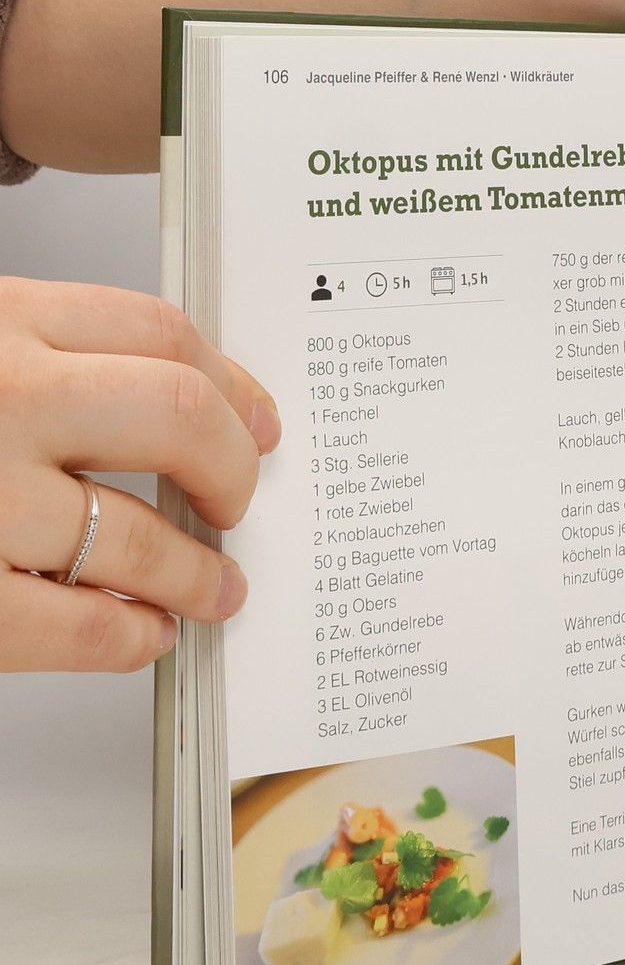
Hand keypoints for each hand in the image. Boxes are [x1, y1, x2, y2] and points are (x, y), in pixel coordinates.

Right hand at [0, 278, 279, 672]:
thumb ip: (46, 366)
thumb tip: (165, 410)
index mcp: (2, 326)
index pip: (156, 334)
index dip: (229, 384)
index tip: (259, 419)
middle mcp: (2, 399)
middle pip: (176, 417)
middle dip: (230, 469)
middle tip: (240, 502)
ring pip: (135, 536)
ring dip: (194, 574)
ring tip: (217, 590)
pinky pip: (75, 627)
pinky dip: (124, 639)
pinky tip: (142, 633)